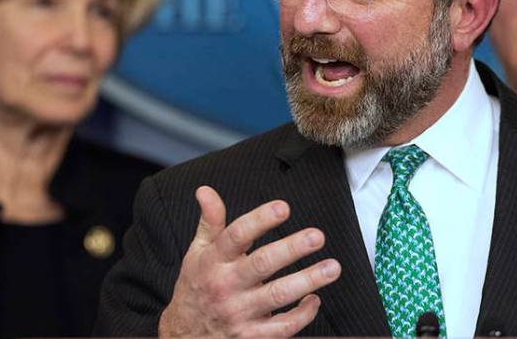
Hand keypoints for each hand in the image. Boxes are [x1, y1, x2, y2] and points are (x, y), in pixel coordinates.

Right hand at [158, 186, 341, 337]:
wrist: (184, 336)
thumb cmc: (196, 288)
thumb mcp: (197, 253)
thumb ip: (210, 222)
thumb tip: (206, 191)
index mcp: (214, 261)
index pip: (237, 236)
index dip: (260, 220)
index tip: (283, 208)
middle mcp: (227, 286)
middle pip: (262, 264)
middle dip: (292, 249)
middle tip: (316, 236)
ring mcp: (240, 313)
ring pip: (278, 296)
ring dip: (308, 281)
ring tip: (331, 267)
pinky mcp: (251, 336)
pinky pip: (282, 327)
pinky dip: (302, 315)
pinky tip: (315, 300)